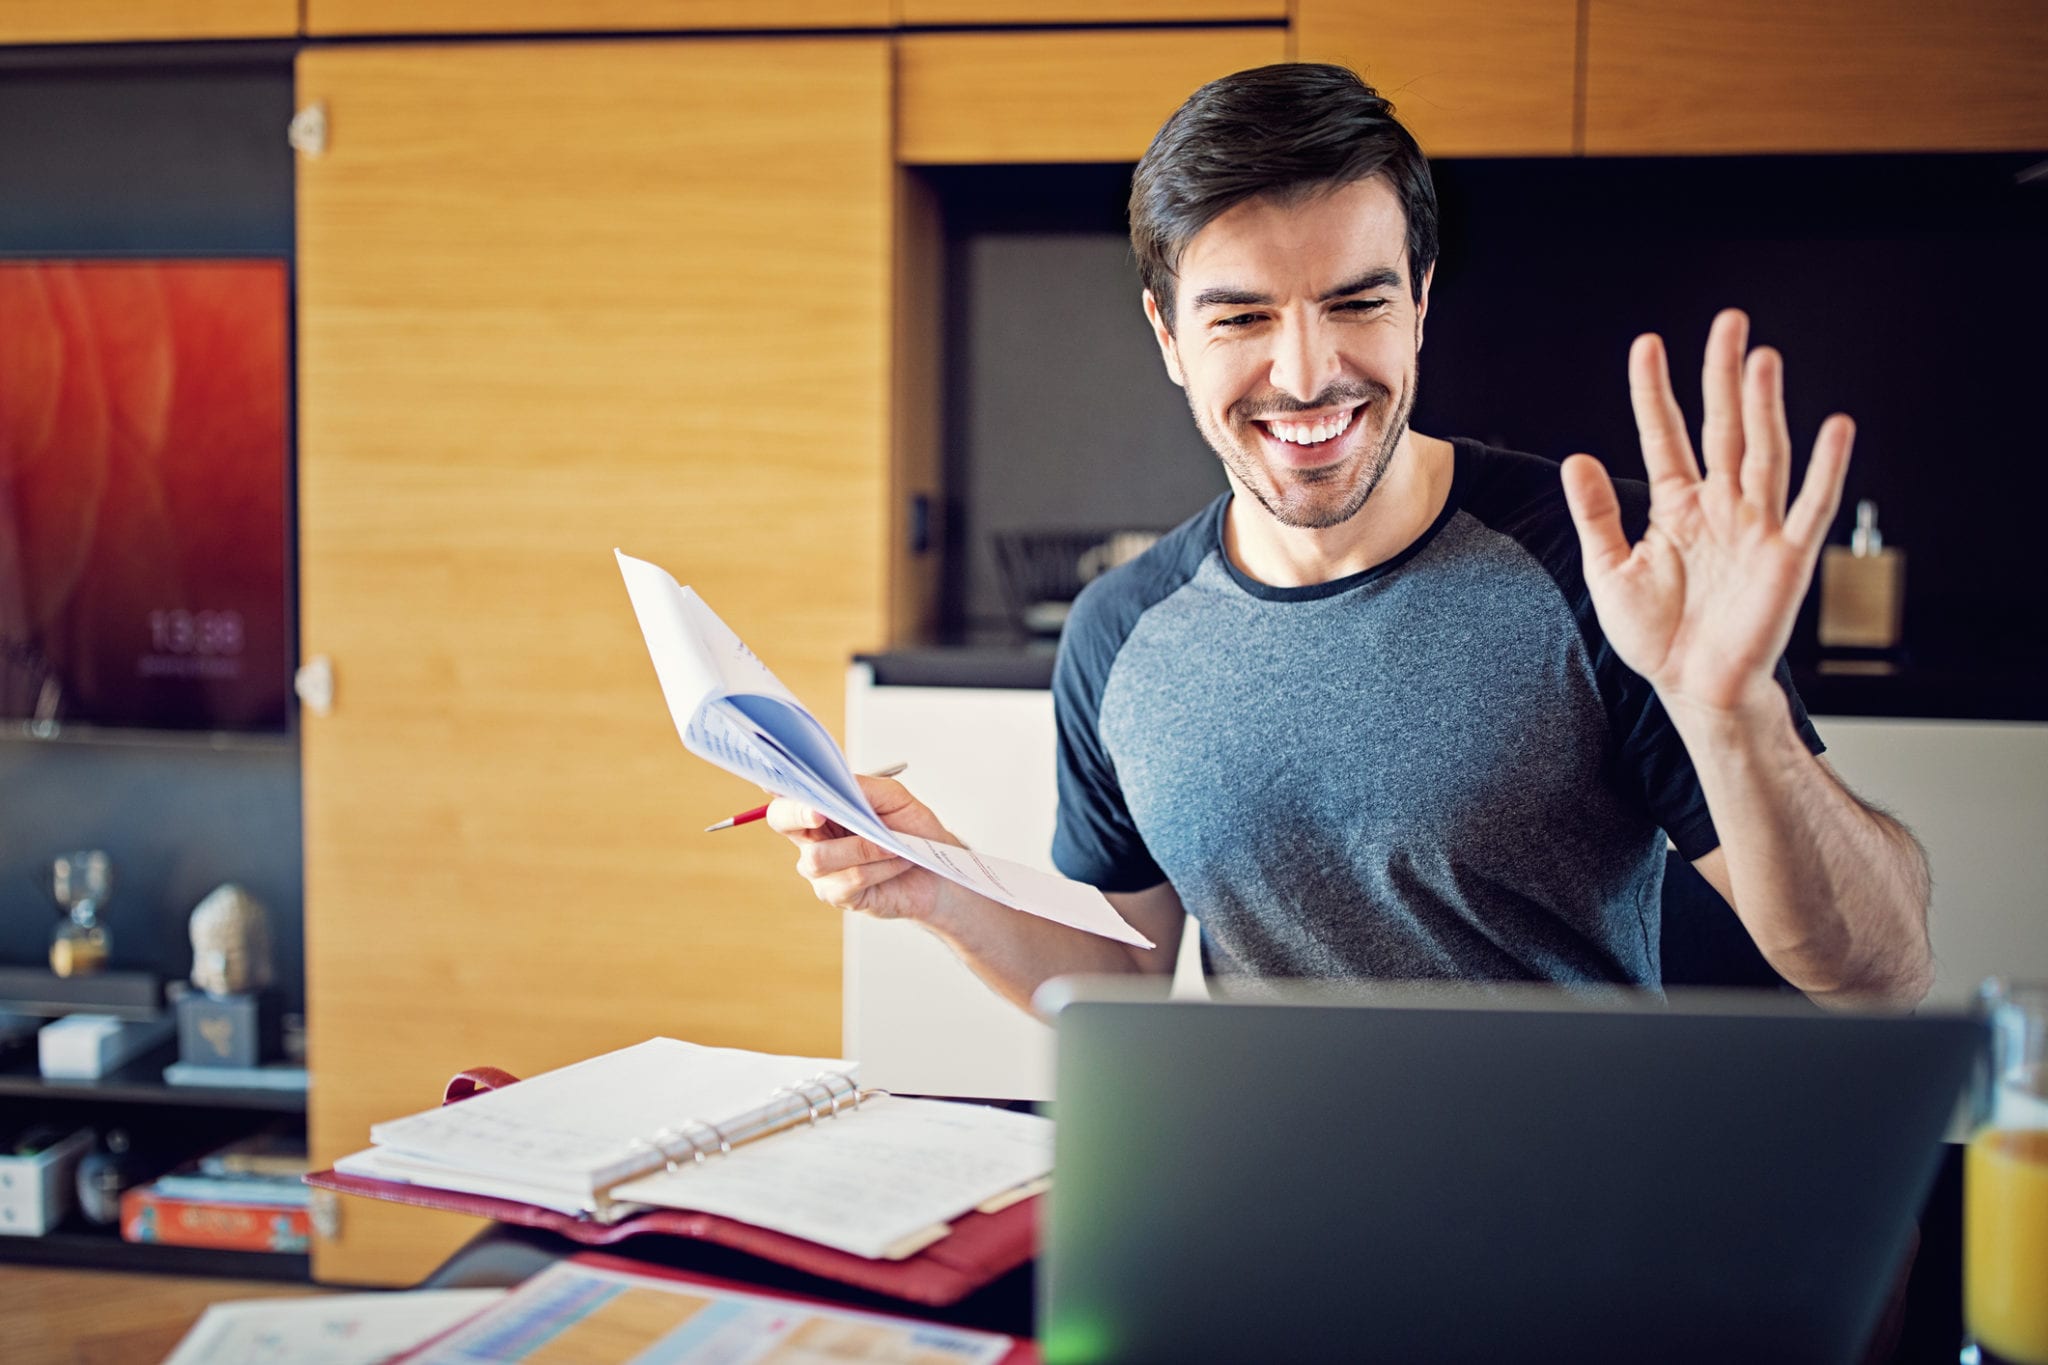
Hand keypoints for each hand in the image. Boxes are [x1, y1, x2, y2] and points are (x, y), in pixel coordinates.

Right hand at [766, 775, 958, 921]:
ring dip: (863, 847)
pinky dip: (880, 867)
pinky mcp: (838, 895)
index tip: (797, 786)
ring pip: (819, 857)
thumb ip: (862, 788)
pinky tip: (898, 862)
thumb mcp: (893, 797)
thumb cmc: (912, 831)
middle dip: (798, 814)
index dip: (783, 788)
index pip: (786, 794)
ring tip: (894, 844)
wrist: (936, 871)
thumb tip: (839, 784)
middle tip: (820, 814)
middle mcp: (812, 837)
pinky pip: (851, 878)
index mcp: (820, 809)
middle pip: (781, 821)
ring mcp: (821, 870)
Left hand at [1560, 309, 1850, 721]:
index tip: (1647, 345)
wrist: (1692, 688)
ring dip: (1765, 406)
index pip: (1665, 435)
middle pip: (1723, 428)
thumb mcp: (1610, 572)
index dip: (1655, 392)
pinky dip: (1827, 467)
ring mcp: (1756, 527)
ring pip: (1763, 453)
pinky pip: (1812, 505)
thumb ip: (1596, 515)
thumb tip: (1576, 458)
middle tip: (1728, 322)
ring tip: (1763, 357)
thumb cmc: (1656, 636)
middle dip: (1723, 377)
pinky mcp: (1787, 557)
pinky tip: (1835, 426)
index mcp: (1675, 508)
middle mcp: (1719, 507)